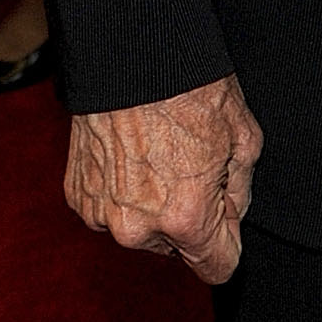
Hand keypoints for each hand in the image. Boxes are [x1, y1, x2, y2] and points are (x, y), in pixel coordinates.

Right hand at [64, 74, 262, 286]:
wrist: (128, 54)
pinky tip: (131, 154)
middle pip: (178, 246)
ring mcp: (102, 214)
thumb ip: (241, 191)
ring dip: (154, 205)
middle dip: (191, 216)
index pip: (218, 267)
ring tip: (159, 154)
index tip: (227, 215)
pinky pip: (110, 208)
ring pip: (143, 228)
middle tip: (192, 164)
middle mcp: (138, 228)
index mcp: (185, 219)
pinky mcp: (78, 196)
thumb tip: (231, 214)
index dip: (230, 240)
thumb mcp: (243, 136)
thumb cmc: (190, 87)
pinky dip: (122, 190)